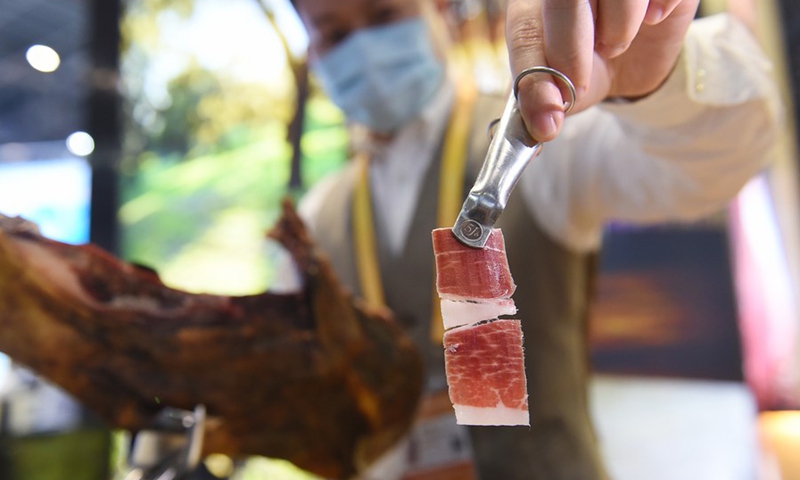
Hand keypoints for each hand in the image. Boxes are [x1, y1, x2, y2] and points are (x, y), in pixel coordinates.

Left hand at [505, 0, 700, 141]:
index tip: (555, 105)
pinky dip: (660, 9)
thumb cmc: (586, 69)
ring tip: (615, 45)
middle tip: (581, 79)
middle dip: (572, 47)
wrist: (631, 62)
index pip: (525, 29)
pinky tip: (651, 20)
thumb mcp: (560, 91)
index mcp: (533, 6)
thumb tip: (545, 126)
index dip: (538, 70)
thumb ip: (541, 103)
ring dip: (620, 29)